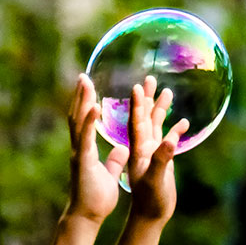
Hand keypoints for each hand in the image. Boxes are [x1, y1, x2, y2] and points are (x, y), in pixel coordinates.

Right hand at [53, 74, 128, 243]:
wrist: (88, 216)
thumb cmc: (97, 197)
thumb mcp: (110, 173)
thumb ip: (114, 159)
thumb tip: (121, 149)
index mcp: (88, 149)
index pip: (87, 120)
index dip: (88, 103)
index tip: (89, 85)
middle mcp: (82, 148)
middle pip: (80, 116)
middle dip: (81, 96)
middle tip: (83, 76)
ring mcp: (80, 153)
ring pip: (79, 122)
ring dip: (82, 102)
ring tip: (86, 83)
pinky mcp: (83, 161)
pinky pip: (86, 137)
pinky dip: (89, 120)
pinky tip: (94, 106)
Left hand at [126, 76, 188, 227]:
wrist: (150, 215)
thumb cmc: (150, 199)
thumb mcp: (156, 179)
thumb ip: (162, 159)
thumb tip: (170, 139)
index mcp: (139, 150)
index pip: (136, 122)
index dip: (137, 104)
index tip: (136, 86)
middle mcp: (144, 147)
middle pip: (145, 117)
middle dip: (147, 98)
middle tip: (149, 78)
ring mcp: (153, 152)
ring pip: (156, 125)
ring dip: (160, 108)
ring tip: (168, 92)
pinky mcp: (162, 159)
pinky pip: (168, 139)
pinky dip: (175, 129)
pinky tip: (183, 123)